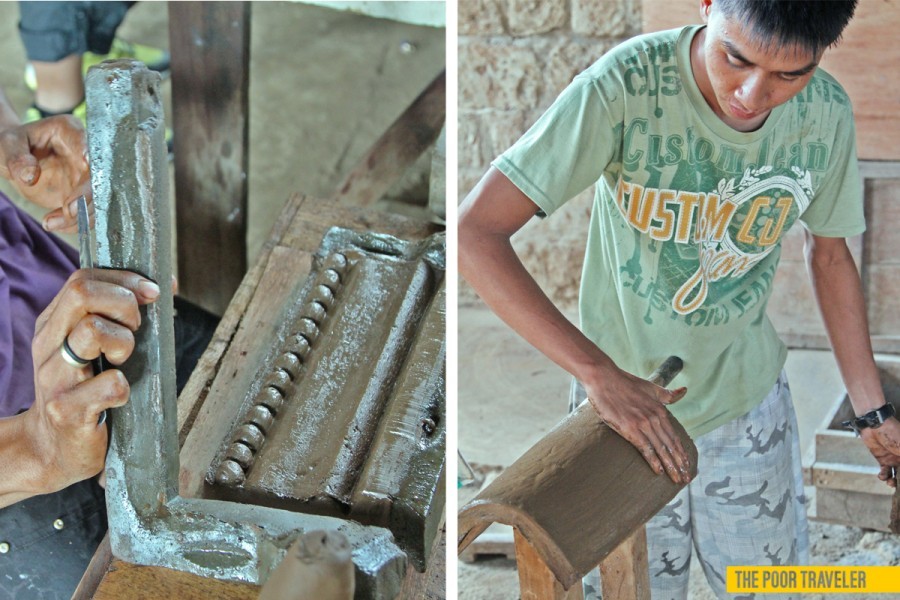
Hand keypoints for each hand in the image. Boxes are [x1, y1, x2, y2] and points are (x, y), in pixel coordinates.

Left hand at [0, 115, 89, 232]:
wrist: (13, 160)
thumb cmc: (11, 145)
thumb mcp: (7, 146)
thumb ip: (17, 158)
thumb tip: (30, 175)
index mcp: (70, 132)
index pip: (86, 144)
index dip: (90, 158)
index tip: (85, 166)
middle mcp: (86, 154)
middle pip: (97, 176)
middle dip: (86, 196)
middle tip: (69, 211)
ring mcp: (86, 176)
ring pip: (96, 199)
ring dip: (79, 216)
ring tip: (49, 223)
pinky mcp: (81, 195)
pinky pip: (86, 213)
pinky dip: (73, 224)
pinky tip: (52, 224)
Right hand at [23, 269, 160, 493]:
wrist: (51, 451)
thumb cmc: (86, 392)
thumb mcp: (92, 348)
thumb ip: (117, 316)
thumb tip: (167, 285)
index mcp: (53, 325)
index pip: (83, 278)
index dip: (124, 280)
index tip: (151, 294)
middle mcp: (48, 345)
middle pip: (83, 293)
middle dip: (124, 303)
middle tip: (135, 330)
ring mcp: (54, 378)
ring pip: (93, 331)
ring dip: (124, 342)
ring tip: (123, 363)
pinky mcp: (67, 411)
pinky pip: (111, 384)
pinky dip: (124, 388)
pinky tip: (118, 399)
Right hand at [585, 367, 691, 483]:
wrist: (604, 378)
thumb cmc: (625, 382)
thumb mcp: (650, 387)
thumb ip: (667, 394)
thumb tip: (684, 391)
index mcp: (660, 410)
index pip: (674, 436)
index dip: (682, 452)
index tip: (687, 465)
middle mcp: (654, 418)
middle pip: (670, 446)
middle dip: (679, 464)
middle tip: (686, 478)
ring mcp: (642, 423)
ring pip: (660, 449)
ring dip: (670, 466)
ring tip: (677, 479)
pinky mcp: (629, 428)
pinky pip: (644, 448)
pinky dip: (653, 460)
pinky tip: (659, 471)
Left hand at [860, 418, 899, 487]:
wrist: (875, 424)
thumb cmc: (894, 433)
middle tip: (897, 484)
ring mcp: (894, 459)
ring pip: (896, 475)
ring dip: (893, 481)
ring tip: (890, 483)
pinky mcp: (882, 459)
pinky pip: (885, 471)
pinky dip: (883, 476)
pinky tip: (882, 476)